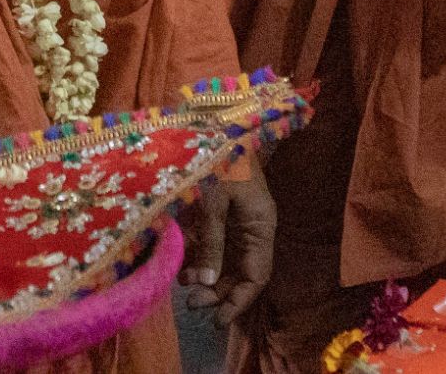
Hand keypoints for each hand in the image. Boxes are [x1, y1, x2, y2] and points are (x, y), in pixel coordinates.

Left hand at [178, 168, 275, 323]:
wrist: (218, 124)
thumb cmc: (219, 158)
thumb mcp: (213, 201)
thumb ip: (212, 241)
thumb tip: (208, 283)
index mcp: (261, 226)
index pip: (257, 276)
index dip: (239, 301)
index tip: (217, 320)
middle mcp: (254, 228)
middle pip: (241, 273)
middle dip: (218, 293)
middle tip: (191, 303)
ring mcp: (238, 222)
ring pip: (227, 262)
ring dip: (208, 277)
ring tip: (184, 285)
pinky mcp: (222, 214)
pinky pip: (215, 246)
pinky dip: (201, 258)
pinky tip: (183, 267)